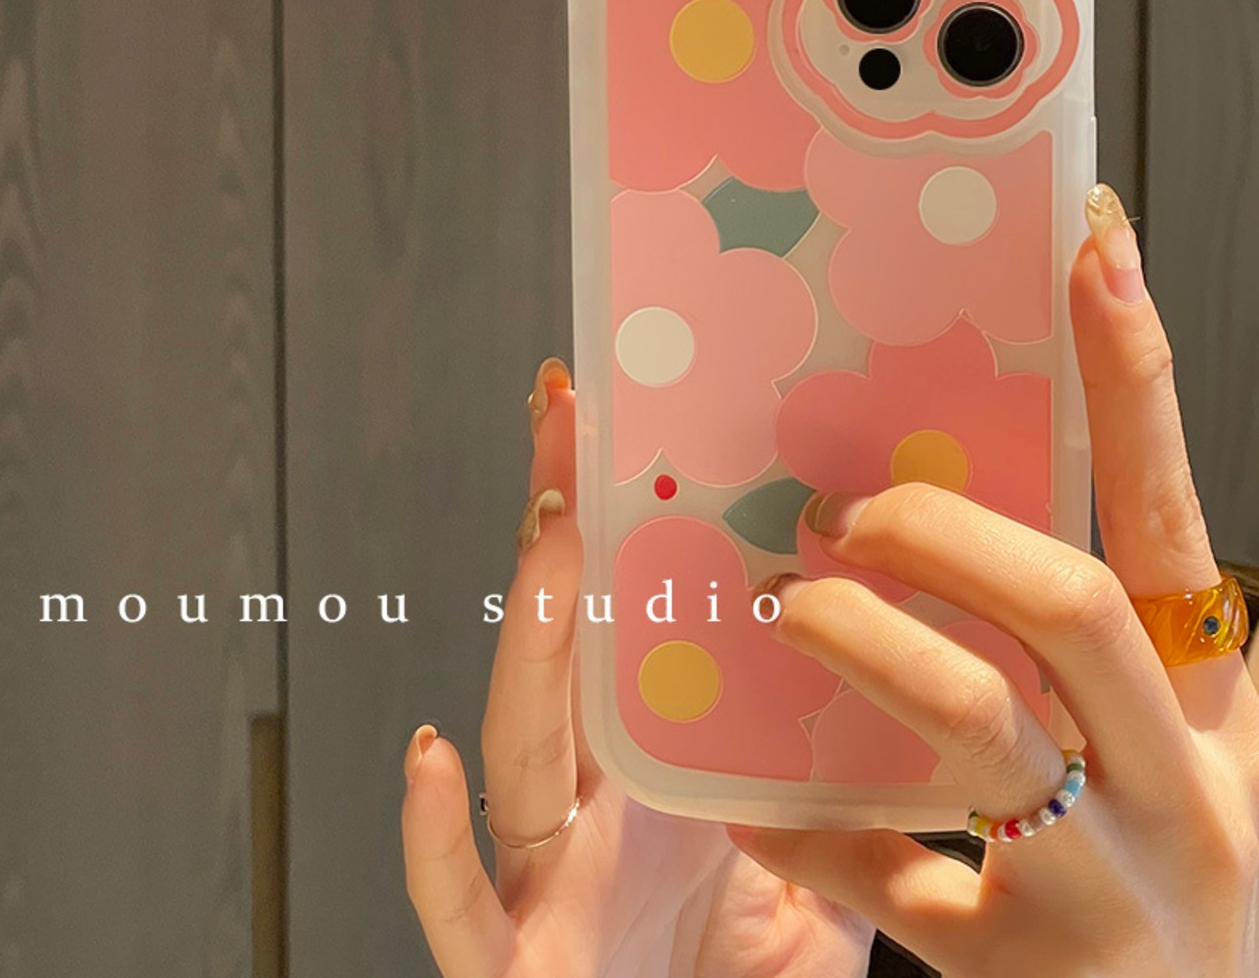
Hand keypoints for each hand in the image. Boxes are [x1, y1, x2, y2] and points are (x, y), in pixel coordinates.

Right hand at [401, 358, 874, 977]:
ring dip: (530, 639)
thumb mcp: (820, 877)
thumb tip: (908, 686)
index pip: (629, 626)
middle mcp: (587, 806)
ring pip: (522, 741)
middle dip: (563, 532)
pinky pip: (459, 902)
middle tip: (570, 416)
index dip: (624, 526)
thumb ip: (842, 794)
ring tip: (553, 541)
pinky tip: (432, 759)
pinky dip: (435, 835)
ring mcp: (543, 876)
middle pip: (566, 650)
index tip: (634, 421)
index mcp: (650, 774)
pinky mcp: (514, 965)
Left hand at [727, 184, 1258, 975]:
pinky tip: (753, 798)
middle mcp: (1179, 782)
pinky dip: (809, 829)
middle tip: (852, 504)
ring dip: (863, 643)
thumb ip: (1103, 641)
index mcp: (1213, 705)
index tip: (1089, 246)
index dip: (1134, 375)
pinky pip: (885, 876)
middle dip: (946, 532)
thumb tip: (976, 503)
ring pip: (973, 721)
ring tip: (785, 606)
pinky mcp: (1017, 969)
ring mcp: (1104, 881)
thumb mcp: (1175, 744)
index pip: (1170, 512)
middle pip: (1069, 602)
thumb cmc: (1174, 868)